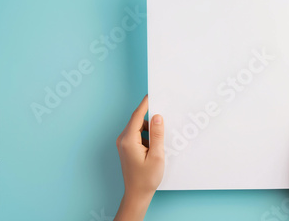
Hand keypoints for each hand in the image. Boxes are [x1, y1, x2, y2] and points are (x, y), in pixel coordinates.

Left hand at [114, 95, 164, 220]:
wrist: (137, 194)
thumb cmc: (146, 178)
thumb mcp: (157, 155)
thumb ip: (158, 135)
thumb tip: (158, 117)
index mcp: (128, 140)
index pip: (137, 115)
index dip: (145, 104)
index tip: (152, 94)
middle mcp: (123, 139)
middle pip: (138, 120)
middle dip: (151, 117)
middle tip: (165, 115)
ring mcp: (124, 144)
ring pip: (139, 128)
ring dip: (151, 129)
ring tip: (162, 138)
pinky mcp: (127, 148)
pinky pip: (138, 135)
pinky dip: (148, 135)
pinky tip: (156, 144)